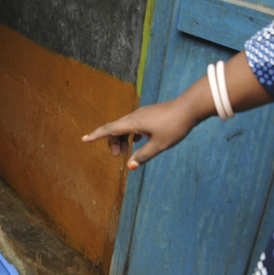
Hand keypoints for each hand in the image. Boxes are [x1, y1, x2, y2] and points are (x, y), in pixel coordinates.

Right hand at [81, 99, 199, 169]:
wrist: (190, 107)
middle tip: (117, 156)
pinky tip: (138, 140)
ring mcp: (142, 114)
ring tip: (126, 151)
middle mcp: (135, 116)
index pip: (109, 130)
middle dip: (112, 142)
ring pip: (125, 127)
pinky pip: (134, 124)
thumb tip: (130, 166)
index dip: (96, 136)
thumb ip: (143, 156)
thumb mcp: (159, 145)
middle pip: (115, 129)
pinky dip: (131, 134)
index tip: (84, 139)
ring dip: (122, 139)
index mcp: (133, 123)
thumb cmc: (174, 126)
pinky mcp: (150, 114)